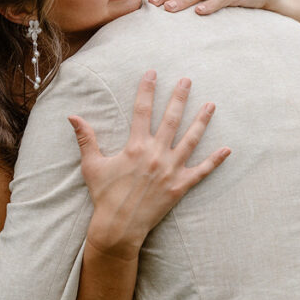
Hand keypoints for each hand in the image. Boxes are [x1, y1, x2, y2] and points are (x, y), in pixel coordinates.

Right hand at [68, 70, 229, 258]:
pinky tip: (227, 149)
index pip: (142, 111)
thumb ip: (86, 138)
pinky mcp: (180, 186)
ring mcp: (171, 170)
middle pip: (171, 119)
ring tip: (211, 105)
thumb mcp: (92, 165)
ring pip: (191, 140)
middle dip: (180, 97)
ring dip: (202, 121)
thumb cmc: (104, 195)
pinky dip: (215, 161)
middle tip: (187, 80)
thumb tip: (72, 116)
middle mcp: (156, 154)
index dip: (147, 90)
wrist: (118, 226)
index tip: (152, 73)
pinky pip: (201, 171)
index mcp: (136, 146)